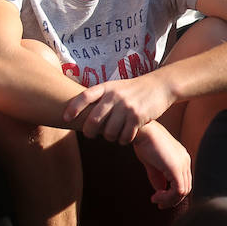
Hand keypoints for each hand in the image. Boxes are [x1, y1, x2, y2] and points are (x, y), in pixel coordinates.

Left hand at [63, 72, 177, 143]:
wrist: (161, 85)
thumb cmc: (135, 89)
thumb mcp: (117, 87)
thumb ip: (102, 97)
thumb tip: (81, 113)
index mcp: (107, 87)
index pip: (84, 97)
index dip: (73, 108)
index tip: (65, 118)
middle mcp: (115, 96)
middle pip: (93, 120)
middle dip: (89, 132)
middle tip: (91, 135)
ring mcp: (127, 107)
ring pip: (109, 132)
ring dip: (109, 137)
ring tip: (112, 135)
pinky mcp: (138, 117)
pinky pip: (125, 136)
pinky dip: (123, 140)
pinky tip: (126, 137)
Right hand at [131, 122, 191, 207]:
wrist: (142, 132)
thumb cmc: (144, 144)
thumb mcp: (152, 164)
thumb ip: (158, 177)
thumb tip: (160, 191)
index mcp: (182, 159)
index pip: (184, 181)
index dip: (173, 194)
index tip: (158, 199)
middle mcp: (185, 161)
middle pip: (186, 188)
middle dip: (172, 200)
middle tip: (159, 204)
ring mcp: (182, 164)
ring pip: (183, 191)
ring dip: (169, 200)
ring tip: (155, 200)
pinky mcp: (175, 167)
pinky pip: (177, 189)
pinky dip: (167, 197)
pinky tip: (156, 196)